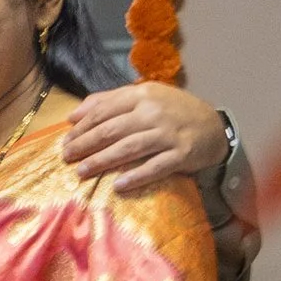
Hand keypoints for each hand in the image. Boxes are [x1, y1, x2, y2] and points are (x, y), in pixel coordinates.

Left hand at [61, 81, 228, 189]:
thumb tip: (73, 115)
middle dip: (85, 144)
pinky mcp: (182, 154)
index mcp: (142, 94)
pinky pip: (155, 167)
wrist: (215, 126)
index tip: (66, 140)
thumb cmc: (172, 111)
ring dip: (102, 161)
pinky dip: (136, 176)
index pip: (104, 110)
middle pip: (112, 129)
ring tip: (82, 172)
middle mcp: (154, 112)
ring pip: (129, 148)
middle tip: (67, 157)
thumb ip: (109, 101)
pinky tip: (118, 185)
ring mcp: (168, 133)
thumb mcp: (144, 96)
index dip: (82, 127)